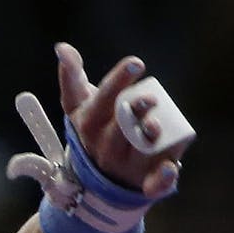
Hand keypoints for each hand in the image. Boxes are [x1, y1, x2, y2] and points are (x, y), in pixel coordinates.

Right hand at [55, 41, 188, 197]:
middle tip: (150, 97)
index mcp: (88, 124)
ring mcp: (125, 167)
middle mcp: (104, 147)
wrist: (101, 177)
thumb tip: (62, 47)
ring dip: (147, 139)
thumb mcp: (79, 105)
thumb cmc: (95, 130)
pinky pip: (154, 185)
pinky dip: (162, 178)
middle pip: (118, 129)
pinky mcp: (146, 183)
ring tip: (156, 124)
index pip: (102, 100)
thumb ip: (72, 76)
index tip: (136, 63)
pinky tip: (170, 167)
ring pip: (137, 154)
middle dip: (133, 111)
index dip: (118, 81)